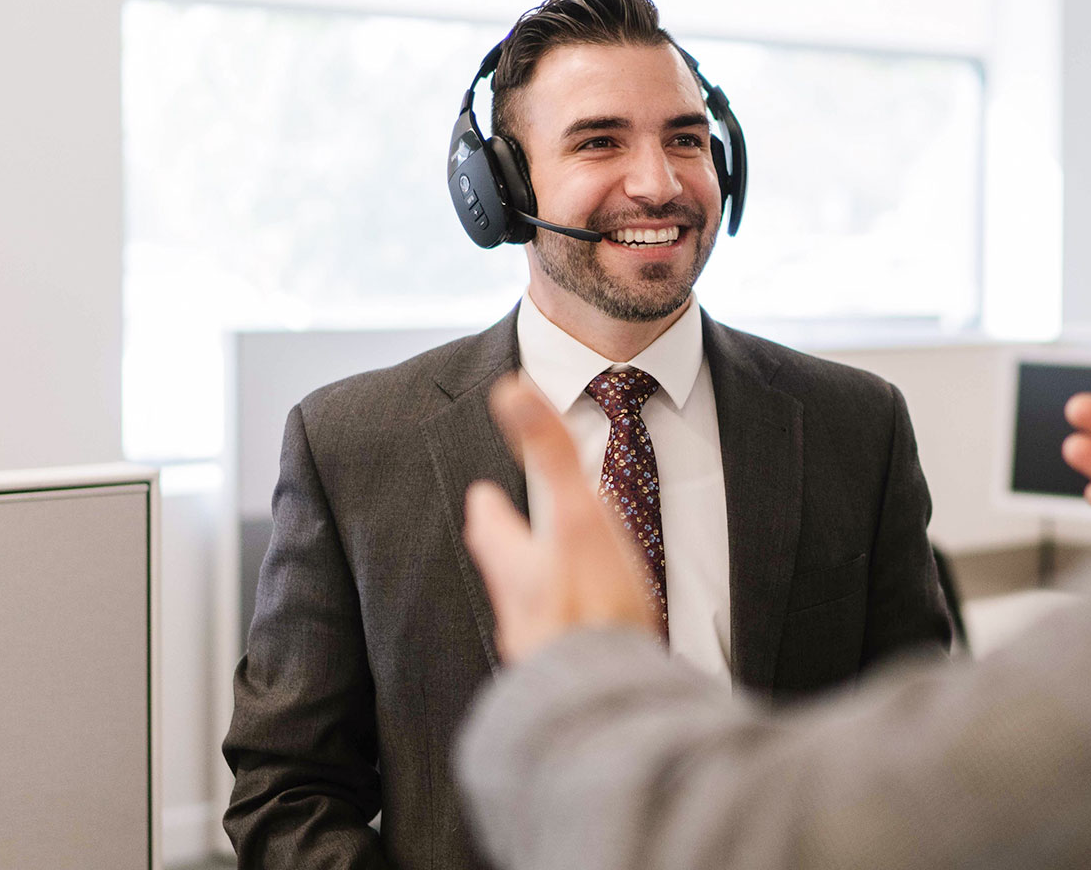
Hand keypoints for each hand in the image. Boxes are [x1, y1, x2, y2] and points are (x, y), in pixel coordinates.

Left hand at [463, 377, 655, 664]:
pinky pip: (564, 653)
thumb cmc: (592, 605)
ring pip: (531, 616)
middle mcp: (522, 610)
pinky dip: (571, 640)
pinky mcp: (576, 681)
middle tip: (505, 535)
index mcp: (520, 565)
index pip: (491, 527)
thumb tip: (511, 389)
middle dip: (506, 552)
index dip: (489, 508)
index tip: (484, 495)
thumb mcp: (576, 515)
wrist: (607, 700)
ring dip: (538, 599)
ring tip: (550, 588)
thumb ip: (550, 454)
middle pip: (504, 574)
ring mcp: (545, 650)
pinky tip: (587, 646)